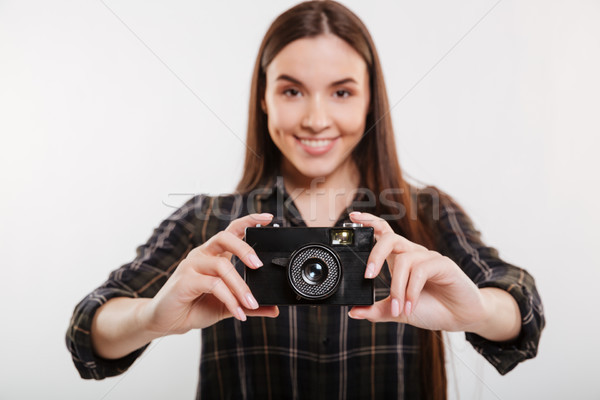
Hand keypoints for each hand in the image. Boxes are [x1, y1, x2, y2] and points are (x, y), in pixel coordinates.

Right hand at [142, 213, 279, 335]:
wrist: (166, 322)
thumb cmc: (194, 306)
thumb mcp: (228, 306)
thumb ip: (249, 305)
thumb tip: (274, 309)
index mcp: (214, 255)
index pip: (232, 230)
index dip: (250, 221)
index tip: (269, 219)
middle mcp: (203, 255)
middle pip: (225, 237)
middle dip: (245, 248)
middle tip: (259, 265)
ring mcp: (192, 265)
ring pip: (222, 266)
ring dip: (241, 287)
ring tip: (251, 304)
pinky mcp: (185, 280)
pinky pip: (213, 284)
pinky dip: (229, 299)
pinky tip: (237, 312)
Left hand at [347, 211, 487, 333]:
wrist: (460, 318)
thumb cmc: (431, 308)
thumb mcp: (398, 311)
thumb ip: (376, 310)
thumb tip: (353, 311)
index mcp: (399, 258)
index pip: (383, 232)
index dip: (368, 222)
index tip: (351, 218)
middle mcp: (413, 253)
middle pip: (390, 238)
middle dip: (375, 255)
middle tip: (368, 276)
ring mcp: (428, 257)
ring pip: (404, 260)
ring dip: (397, 288)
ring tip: (399, 309)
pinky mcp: (443, 264)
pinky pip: (421, 270)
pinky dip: (412, 291)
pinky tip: (411, 306)